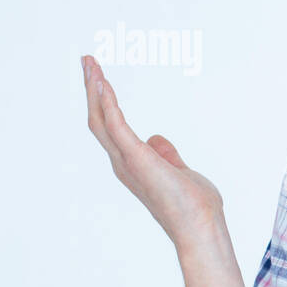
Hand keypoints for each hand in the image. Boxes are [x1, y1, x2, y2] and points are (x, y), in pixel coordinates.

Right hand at [81, 54, 225, 250]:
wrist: (200, 224)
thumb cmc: (192, 205)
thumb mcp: (179, 171)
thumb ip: (166, 154)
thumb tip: (157, 139)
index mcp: (132, 164)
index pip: (111, 127)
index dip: (103, 102)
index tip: (99, 78)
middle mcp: (123, 162)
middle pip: (98, 119)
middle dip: (92, 90)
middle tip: (87, 62)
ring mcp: (127, 161)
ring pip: (101, 119)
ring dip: (95, 90)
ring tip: (90, 65)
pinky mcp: (136, 158)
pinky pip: (116, 124)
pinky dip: (108, 102)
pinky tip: (103, 83)